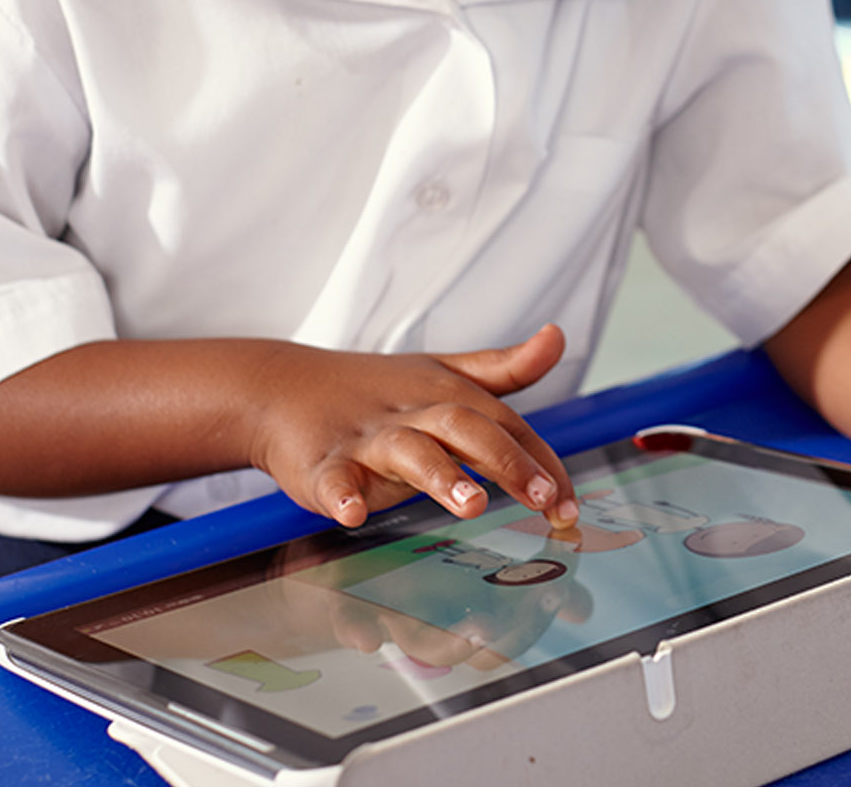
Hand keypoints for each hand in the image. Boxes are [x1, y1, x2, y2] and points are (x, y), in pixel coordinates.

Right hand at [246, 324, 579, 530]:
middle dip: (507, 461)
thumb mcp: (444, 375)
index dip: (541, 463)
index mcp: (447, 397)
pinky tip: (353, 512)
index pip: (506, 427)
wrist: (282, 390)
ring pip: (409, 453)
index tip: (568, 503)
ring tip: (470, 503)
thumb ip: (504, 368)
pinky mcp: (321, 464)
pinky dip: (342, 495)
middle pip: (466, 429)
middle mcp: (413, 415)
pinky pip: (332, 480)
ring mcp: (367, 440)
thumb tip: (557, 338)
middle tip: (541, 497)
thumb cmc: (375, 391)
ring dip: (441, 476)